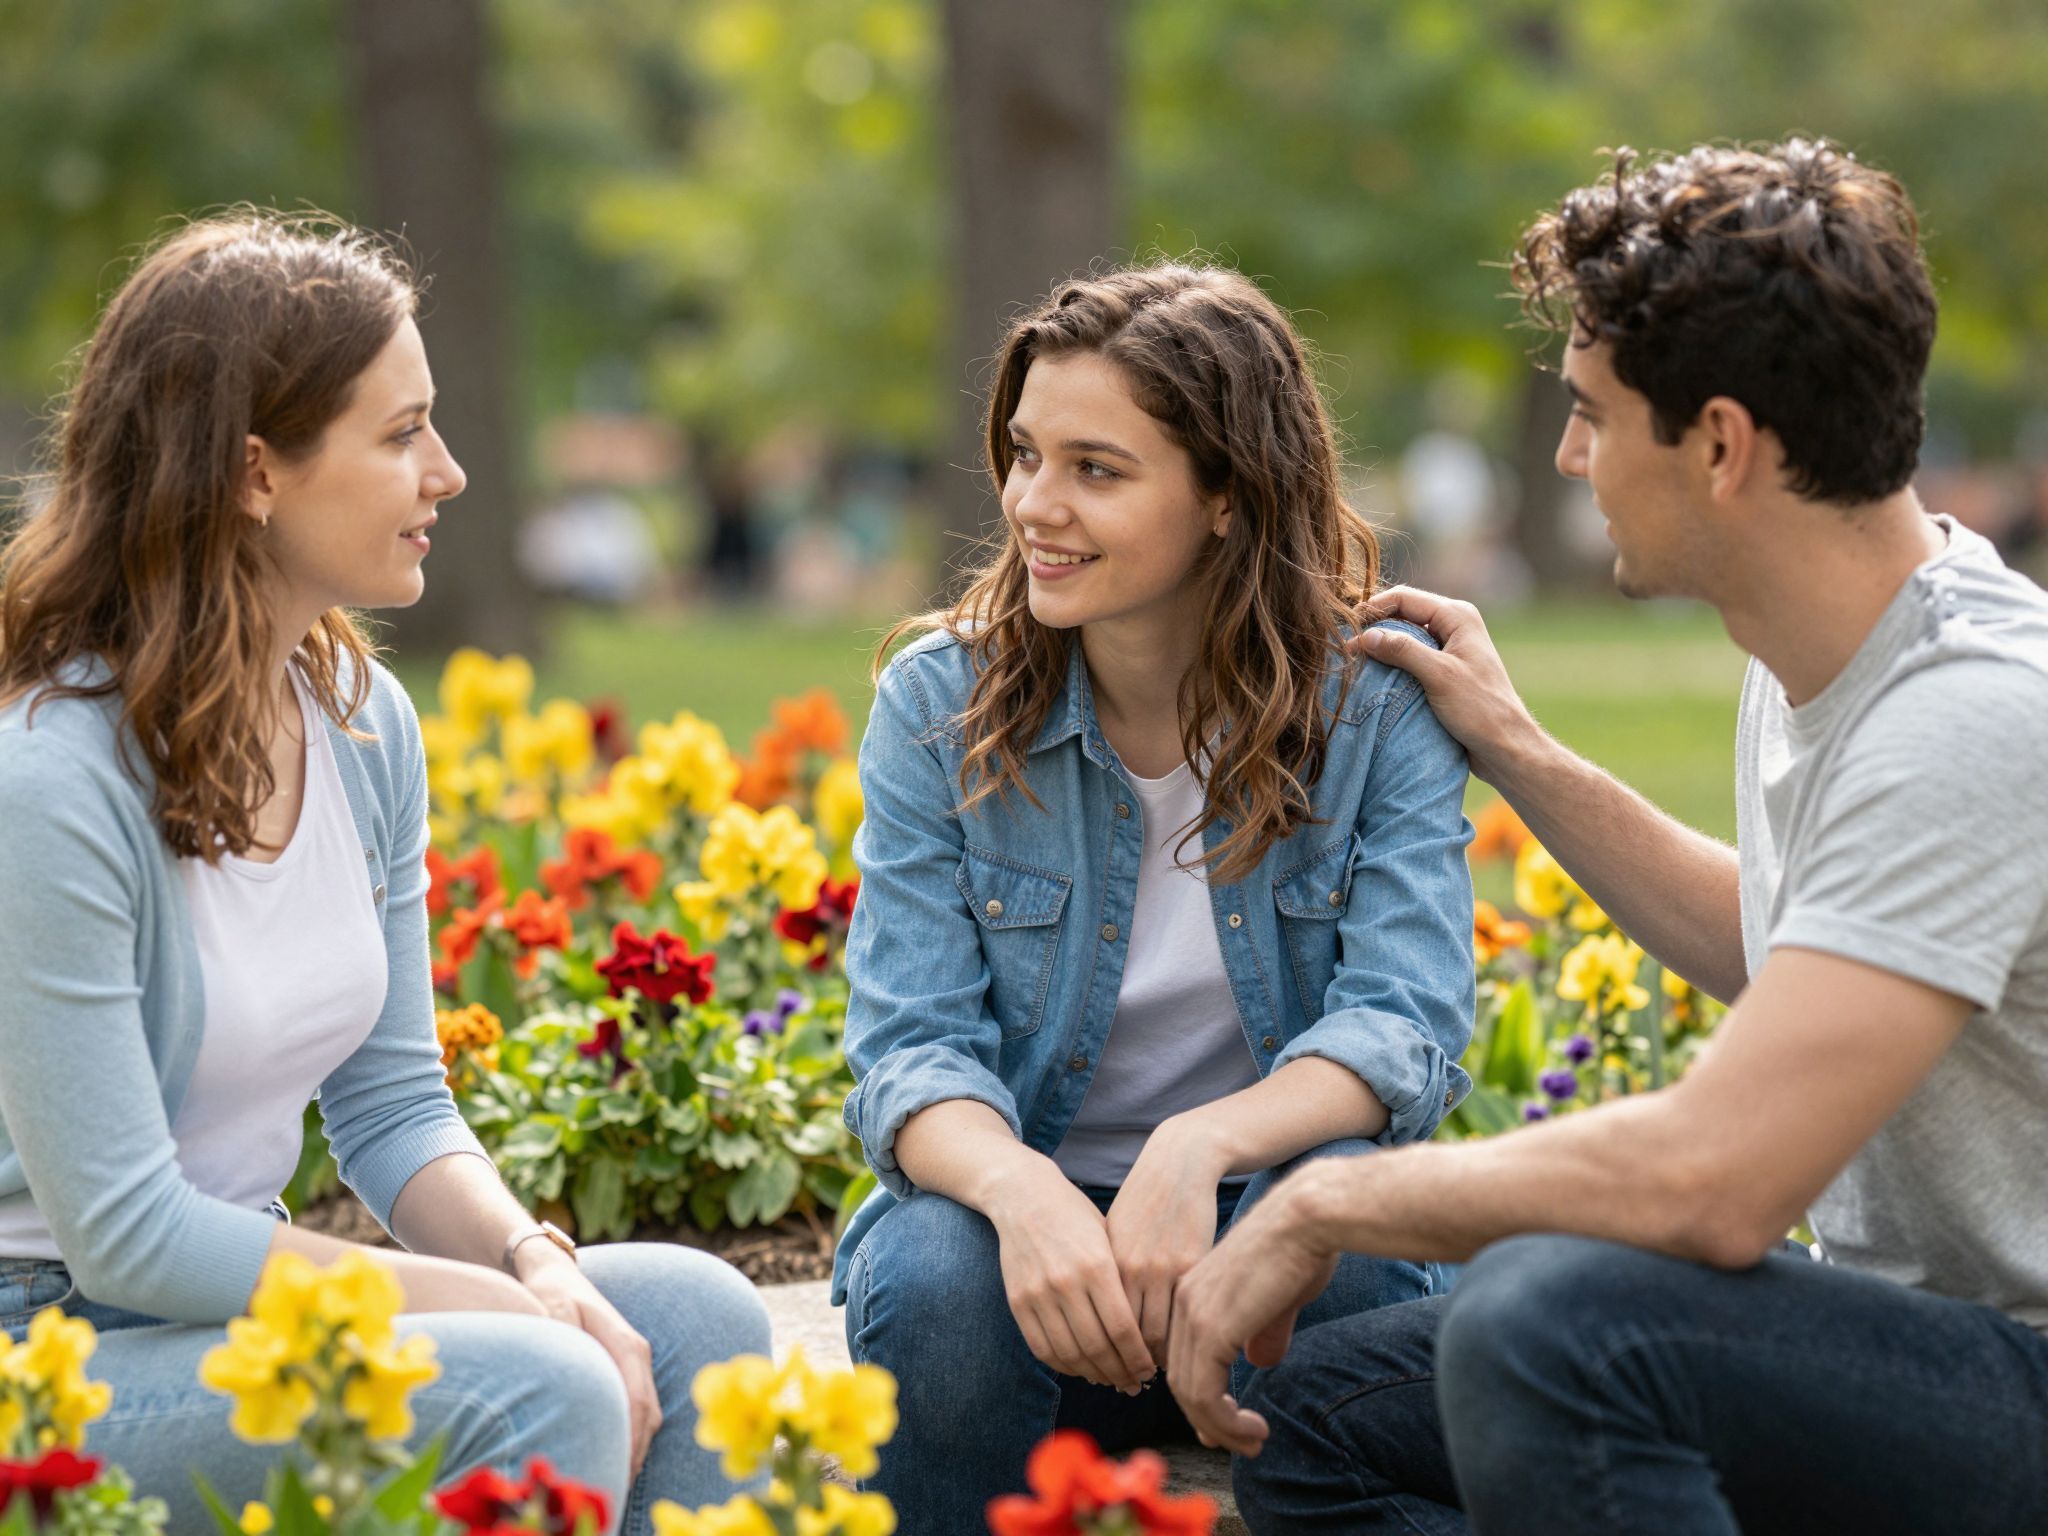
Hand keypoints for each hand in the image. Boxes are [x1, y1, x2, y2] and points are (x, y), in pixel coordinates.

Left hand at [518, 1250, 661, 1475]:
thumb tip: (570, 1365)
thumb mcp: (552, 1306)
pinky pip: (639, 1407)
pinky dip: (632, 1435)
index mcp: (626, 1344)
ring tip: (616, 1479)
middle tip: (615, 1486)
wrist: (557, 1273)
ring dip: (635, 1447)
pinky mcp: (628, 1367)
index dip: (630, 1440)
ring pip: (647, 1413)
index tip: (617, 1470)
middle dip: (634, 1453)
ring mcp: (636, 1362)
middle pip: (648, 1414)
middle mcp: (638, 1355)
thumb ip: (563, 1332)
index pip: (637, 1401)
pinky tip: (615, 1455)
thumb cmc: (551, 1291)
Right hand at [987, 1167, 1155, 1392]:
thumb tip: (1149, 1332)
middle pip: (1098, 1348)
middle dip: (1120, 1373)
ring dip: (1094, 1375)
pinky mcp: (1018, 1301)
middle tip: (1134, 1384)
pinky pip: (1043, 1348)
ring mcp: (1039, 1294)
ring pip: (1070, 1354)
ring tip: (1110, 1380)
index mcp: (1097, 1265)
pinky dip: (1064, 1366)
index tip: (1150, 1371)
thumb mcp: (1110, 1238)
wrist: (1024, 1195)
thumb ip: (1125, 1282)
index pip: (1123, 1330)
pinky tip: (1081, 1368)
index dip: (1139, 1359)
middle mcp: (1067, 1282)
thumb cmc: (1076, 1215)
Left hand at [1105, 1121, 1225, 1362]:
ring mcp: (1161, 1267)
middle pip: (1125, 1337)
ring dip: (1159, 1357)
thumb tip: (1099, 1319)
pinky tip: (1187, 1343)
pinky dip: (1184, 1336)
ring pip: (1157, 1333)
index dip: (1106, 1356)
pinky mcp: (1192, 1263)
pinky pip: (1185, 1314)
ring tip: (1162, 1369)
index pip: (1099, 1327)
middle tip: (1135, 1383)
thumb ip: (1109, 1274)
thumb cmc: (1145, 1204)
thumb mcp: (1116, 1236)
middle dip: (1129, 1366)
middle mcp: (1129, 1268)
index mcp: (1105, 1263)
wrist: (1179, 1164)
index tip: (1112, 1372)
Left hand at [1167, 1166, 1340, 1456]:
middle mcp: (1183, 1302)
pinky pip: (1205, 1396)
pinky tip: (1255, 1430)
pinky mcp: (1210, 1330)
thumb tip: (1260, 1359)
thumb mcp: (1278, 1297)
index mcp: (1193, 1290)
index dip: (1202, 1397)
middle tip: (1240, 1444)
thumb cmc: (1303, 1247)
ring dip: (1221, 1429)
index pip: (1183, 1356)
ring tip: (1253, 1442)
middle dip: (1209, 1420)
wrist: (1308, 1216)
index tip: (1224, 1426)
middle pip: (1181, 1380)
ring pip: (1190, 1395)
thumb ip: (1264, 1329)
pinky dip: (1225, 1424)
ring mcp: (1192, 1315)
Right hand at [1345, 586, 1536, 785]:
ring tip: (1354, 659)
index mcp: (1457, 616)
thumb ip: (1403, 651)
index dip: (1373, 608)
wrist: (1505, 745)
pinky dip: (1391, 661)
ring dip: (1381, 644)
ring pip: (1405, 635)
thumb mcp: (1440, 675)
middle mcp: (1453, 625)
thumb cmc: (1480, 709)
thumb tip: (1366, 636)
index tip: (1346, 627)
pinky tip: (1374, 674)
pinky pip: (1411, 656)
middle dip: (1374, 625)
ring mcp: (1449, 647)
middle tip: (1345, 644)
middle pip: (1403, 613)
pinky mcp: (1444, 669)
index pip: (1404, 598)